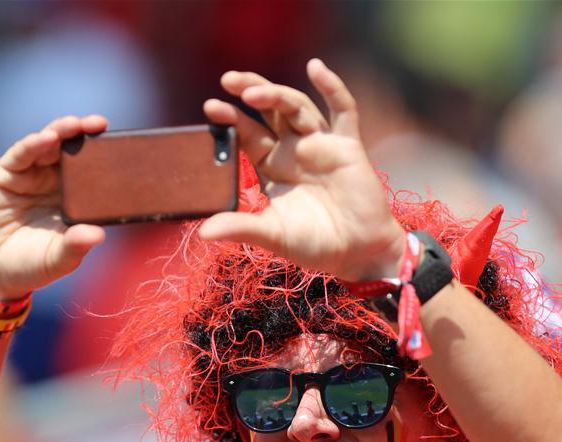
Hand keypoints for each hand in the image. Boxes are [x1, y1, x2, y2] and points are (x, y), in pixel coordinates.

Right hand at [0, 115, 107, 299]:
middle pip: (73, 151)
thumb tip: (98, 235)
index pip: (93, 172)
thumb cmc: (30, 265)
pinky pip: (22, 153)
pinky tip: (46, 138)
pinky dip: (34, 144)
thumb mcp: (57, 259)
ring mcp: (31, 176)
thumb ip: (75, 247)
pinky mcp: (6, 174)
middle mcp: (54, 183)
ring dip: (62, 131)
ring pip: (49, 145)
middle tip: (100, 124)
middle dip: (86, 135)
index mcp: (74, 200)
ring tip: (74, 125)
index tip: (124, 146)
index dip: (106, 158)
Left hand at [200, 59, 405, 281]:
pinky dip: (332, 87)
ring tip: (253, 92)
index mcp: (273, 166)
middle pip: (270, 109)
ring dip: (277, 94)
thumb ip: (240, 228)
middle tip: (228, 80)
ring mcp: (321, 144)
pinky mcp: (348, 146)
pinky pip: (342, 111)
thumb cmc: (315, 244)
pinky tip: (316, 68)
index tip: (211, 108)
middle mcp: (295, 149)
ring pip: (297, 107)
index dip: (231, 119)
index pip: (248, 133)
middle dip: (250, 91)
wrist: (358, 253)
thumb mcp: (272, 234)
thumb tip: (203, 232)